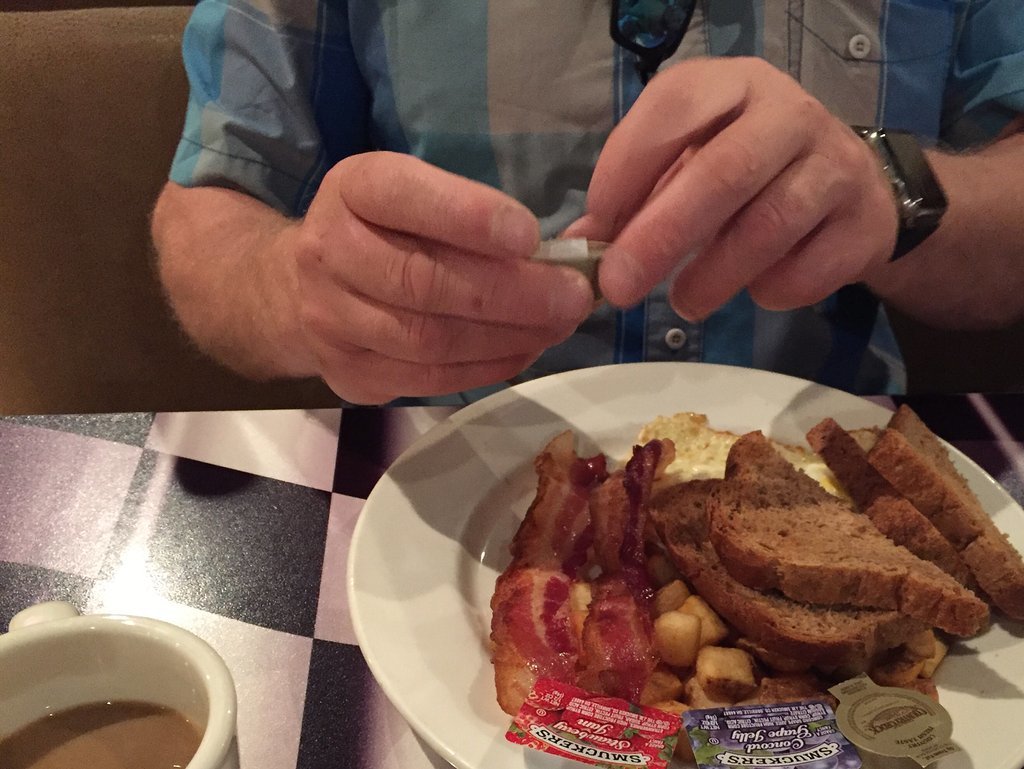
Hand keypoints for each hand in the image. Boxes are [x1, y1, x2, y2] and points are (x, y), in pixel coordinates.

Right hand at [288, 152, 593, 403]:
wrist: (298, 290)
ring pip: (427, 338)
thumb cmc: (380, 231)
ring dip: (506, 337)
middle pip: (422, 280)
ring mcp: (332, 320)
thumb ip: (471, 214)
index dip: (469, 217)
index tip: (529, 235)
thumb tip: (565, 251)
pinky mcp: (349, 374)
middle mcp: (329, 252)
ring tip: (559, 325)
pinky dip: (487, 367)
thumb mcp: (412, 196)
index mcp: (351, 190)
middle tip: (572, 296)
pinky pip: (428, 378)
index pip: (404, 196)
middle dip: (510, 292)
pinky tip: (526, 350)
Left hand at [567, 57, 897, 318]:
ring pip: (769, 224)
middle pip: (724, 172)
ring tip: (684, 303)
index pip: (674, 108)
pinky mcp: (864, 222)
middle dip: (662, 236)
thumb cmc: (750, 172)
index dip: (627, 168)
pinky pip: (810, 267)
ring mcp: (835, 164)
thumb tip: (581, 244)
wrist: (852, 190)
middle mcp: (787, 113)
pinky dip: (772, 290)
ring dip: (714, 275)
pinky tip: (755, 291)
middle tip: (621, 286)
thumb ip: (637, 197)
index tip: (595, 227)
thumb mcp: (690, 164)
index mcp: (732, 86)